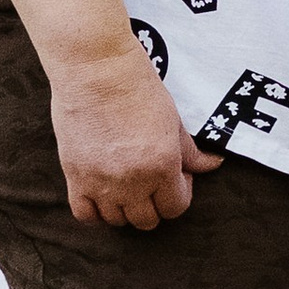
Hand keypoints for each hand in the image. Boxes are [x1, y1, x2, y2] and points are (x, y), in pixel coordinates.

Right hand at [49, 42, 222, 228]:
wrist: (96, 68)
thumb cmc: (138, 87)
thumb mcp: (173, 119)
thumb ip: (191, 151)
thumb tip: (213, 165)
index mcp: (162, 164)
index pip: (175, 208)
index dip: (180, 193)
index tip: (176, 175)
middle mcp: (133, 180)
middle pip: (146, 220)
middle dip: (154, 203)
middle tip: (152, 178)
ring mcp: (101, 181)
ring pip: (117, 220)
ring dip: (125, 208)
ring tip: (127, 184)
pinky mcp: (75, 176)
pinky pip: (85, 215)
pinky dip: (96, 211)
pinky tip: (103, 194)